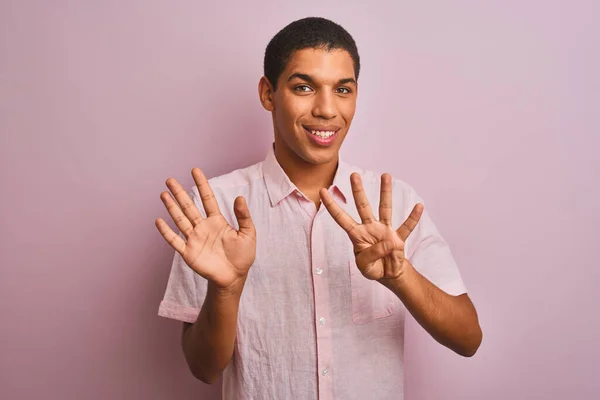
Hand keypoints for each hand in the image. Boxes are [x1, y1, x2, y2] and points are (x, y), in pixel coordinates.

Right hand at [155, 168, 255, 289]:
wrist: (234, 277)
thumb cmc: (242, 256)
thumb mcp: (248, 234)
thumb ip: (243, 216)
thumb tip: (240, 197)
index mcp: (217, 221)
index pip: (208, 199)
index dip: (202, 184)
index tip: (195, 170)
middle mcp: (203, 227)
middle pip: (189, 206)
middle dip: (180, 193)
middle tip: (170, 180)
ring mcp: (194, 239)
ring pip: (180, 219)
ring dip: (171, 207)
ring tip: (163, 194)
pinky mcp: (188, 252)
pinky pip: (175, 240)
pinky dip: (166, 231)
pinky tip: (159, 221)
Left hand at [320, 173, 422, 281]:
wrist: (388, 275)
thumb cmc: (372, 268)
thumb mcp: (365, 266)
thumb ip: (373, 254)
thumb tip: (390, 241)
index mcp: (356, 235)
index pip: (341, 218)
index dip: (332, 206)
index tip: (322, 191)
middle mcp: (370, 228)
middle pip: (362, 206)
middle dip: (358, 190)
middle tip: (354, 174)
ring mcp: (385, 231)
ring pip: (385, 208)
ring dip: (385, 192)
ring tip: (386, 175)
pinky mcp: (398, 238)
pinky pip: (406, 226)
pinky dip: (413, 218)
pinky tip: (419, 206)